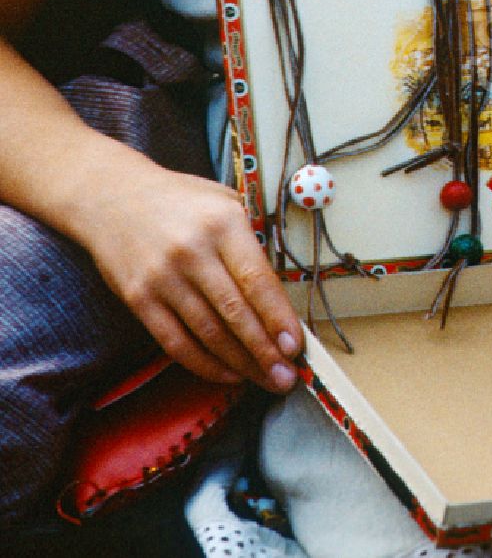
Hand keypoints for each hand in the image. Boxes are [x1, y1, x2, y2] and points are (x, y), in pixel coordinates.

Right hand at [74, 147, 302, 389]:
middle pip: (235, 313)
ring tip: (263, 379)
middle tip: (286, 377)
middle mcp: (193, 251)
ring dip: (240, 363)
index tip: (295, 345)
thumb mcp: (223, 200)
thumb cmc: (178, 199)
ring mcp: (163, 277)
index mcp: (222, 222)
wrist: (111, 196)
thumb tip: (280, 292)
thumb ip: (250, 241)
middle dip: (265, 351)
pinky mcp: (139, 298)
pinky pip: (176, 343)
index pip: (256, 279)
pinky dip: (204, 364)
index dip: (278, 318)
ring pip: (208, 334)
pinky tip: (227, 373)